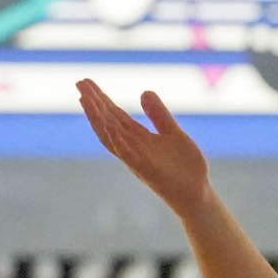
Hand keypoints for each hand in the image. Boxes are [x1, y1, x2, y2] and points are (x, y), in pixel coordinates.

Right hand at [78, 80, 211, 214]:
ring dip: (98, 119)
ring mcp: (137, 159)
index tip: (87, 83)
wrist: (198, 195)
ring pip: (111, 137)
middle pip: (108, 122)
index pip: (115, 116)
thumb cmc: (185, 168)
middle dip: (94, 103)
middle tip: (80, 83)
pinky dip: (118, 142)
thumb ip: (159, 115)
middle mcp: (133, 148)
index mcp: (139, 138)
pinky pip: (128, 156)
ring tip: (85, 99)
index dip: (101, 100)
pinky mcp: (147, 171)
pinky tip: (109, 128)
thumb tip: (144, 91)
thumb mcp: (173, 133)